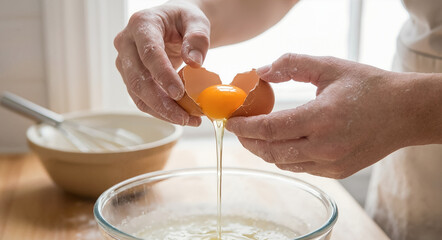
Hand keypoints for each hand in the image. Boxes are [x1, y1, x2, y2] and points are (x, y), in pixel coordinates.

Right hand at [114, 1, 209, 125]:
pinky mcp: (130, 77)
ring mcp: (125, 62)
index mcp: (142, 24)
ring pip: (137, 94)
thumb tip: (194, 62)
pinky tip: (180, 116)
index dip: (162, 75)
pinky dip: (160, 111)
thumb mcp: (197, 21)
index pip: (149, 53)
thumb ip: (198, 38)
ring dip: (162, 112)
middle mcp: (126, 43)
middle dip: (161, 103)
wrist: (173, 24)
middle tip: (186, 117)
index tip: (179, 93)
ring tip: (188, 120)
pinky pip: (142, 100)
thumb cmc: (184, 20)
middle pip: (138, 79)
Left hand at [227, 53, 432, 178]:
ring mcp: (332, 163)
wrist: (405, 112)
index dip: (246, 127)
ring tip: (254, 136)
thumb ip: (292, 65)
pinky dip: (284, 157)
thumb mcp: (330, 66)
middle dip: (248, 141)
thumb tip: (260, 72)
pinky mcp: (337, 172)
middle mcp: (326, 146)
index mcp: (322, 118)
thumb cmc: (369, 87)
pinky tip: (280, 144)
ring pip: (283, 163)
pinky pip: (300, 167)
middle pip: (272, 150)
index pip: (271, 129)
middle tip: (237, 129)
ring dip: (264, 151)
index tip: (231, 121)